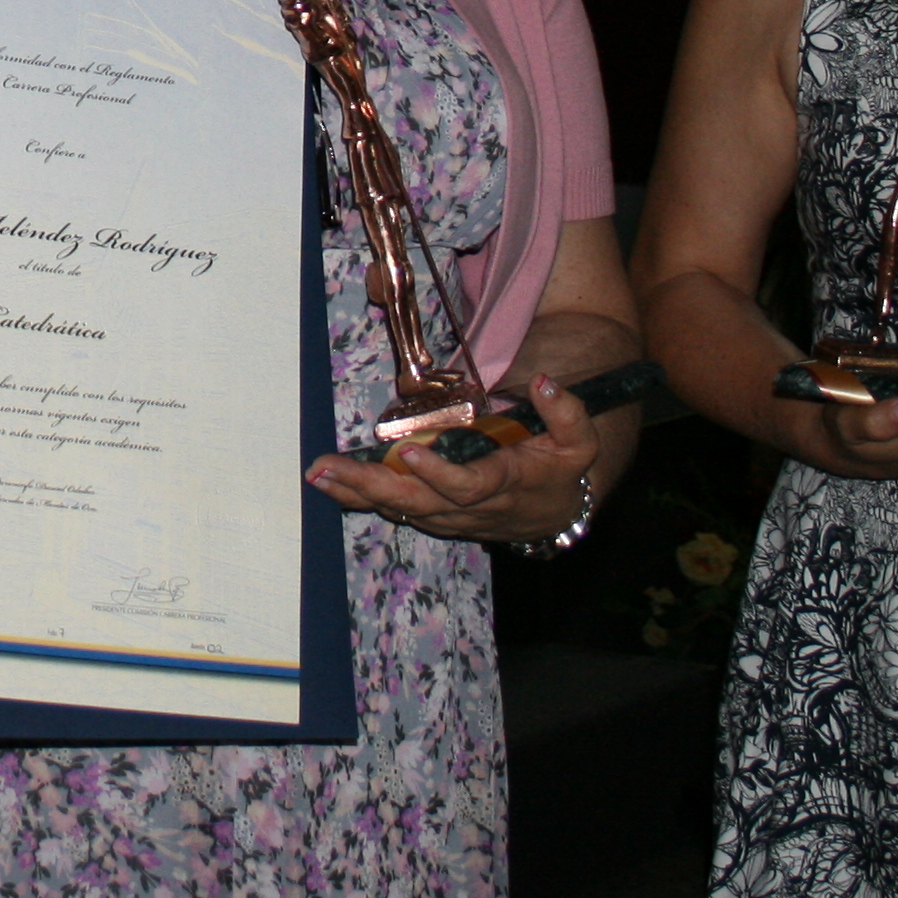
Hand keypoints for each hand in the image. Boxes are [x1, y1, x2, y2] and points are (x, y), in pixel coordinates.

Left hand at [305, 367, 605, 544]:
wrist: (554, 514)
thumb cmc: (559, 469)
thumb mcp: (579, 441)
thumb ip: (566, 412)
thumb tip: (543, 382)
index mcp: (504, 486)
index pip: (468, 486)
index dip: (439, 475)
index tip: (408, 452)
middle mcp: (469, 507)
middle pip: (418, 502)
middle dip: (372, 487)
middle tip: (329, 469)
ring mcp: (448, 515)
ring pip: (400, 508)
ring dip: (357, 493)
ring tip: (318, 474)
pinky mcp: (434, 516)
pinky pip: (395, 509)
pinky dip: (361, 498)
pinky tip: (330, 484)